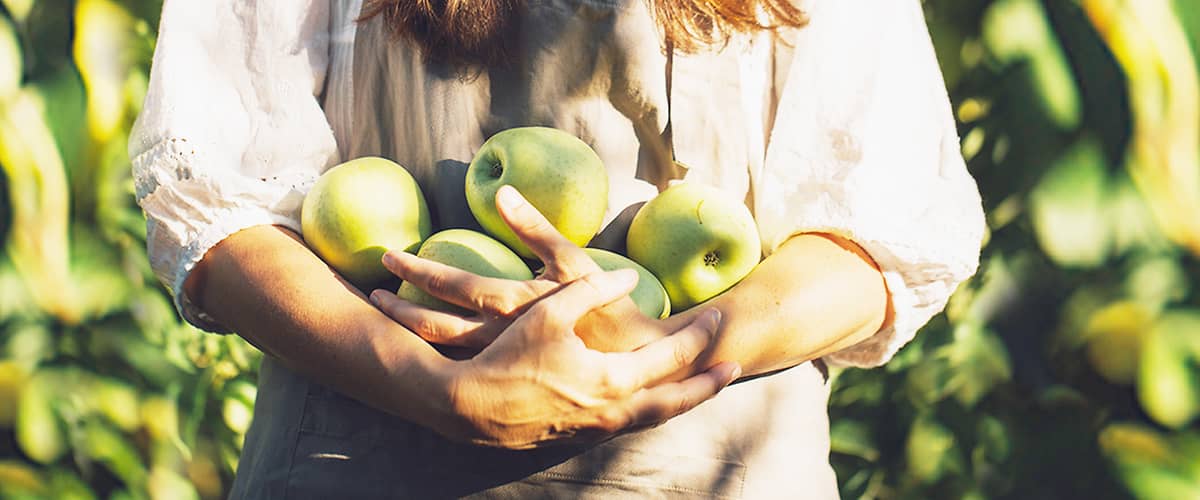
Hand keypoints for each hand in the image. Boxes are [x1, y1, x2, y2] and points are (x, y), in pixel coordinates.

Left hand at [372, 185, 681, 352]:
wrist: (634, 366)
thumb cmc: (608, 309)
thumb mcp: (573, 264)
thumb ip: (535, 227)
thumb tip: (500, 192)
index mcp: (512, 305)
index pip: (451, 284)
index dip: (416, 270)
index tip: (388, 258)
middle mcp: (498, 339)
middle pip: (433, 325)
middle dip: (399, 307)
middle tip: (374, 290)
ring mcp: (500, 363)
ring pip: (440, 350)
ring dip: (409, 331)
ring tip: (387, 313)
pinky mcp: (508, 377)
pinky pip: (460, 366)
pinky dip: (433, 353)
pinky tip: (418, 345)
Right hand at [423, 270, 739, 448]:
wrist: (469, 409)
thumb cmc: (509, 356)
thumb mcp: (550, 311)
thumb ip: (594, 289)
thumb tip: (627, 277)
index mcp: (613, 381)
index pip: (672, 358)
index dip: (699, 337)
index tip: (719, 318)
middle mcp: (614, 413)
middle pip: (676, 402)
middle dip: (707, 385)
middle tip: (733, 368)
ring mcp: (597, 430)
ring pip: (653, 418)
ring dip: (681, 401)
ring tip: (700, 388)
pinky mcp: (579, 437)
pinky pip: (628, 424)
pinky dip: (648, 411)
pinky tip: (650, 402)